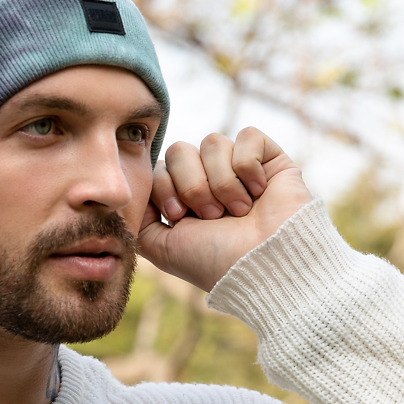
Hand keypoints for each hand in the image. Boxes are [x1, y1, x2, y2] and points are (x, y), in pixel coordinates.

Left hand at [137, 128, 311, 291]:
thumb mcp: (161, 247)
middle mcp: (211, 180)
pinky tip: (258, 193)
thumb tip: (134, 193)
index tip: (182, 216)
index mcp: (186, 198)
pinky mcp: (270, 160)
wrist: (262, 266)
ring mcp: (240, 168)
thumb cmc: (214, 261)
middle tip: (212, 215)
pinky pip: (247, 136)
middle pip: (180, 149)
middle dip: (192, 185)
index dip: (166, 187)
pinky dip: (248, 166)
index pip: (160, 166)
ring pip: (212, 142)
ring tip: (238, 211)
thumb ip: (140, 220)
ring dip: (222, 182)